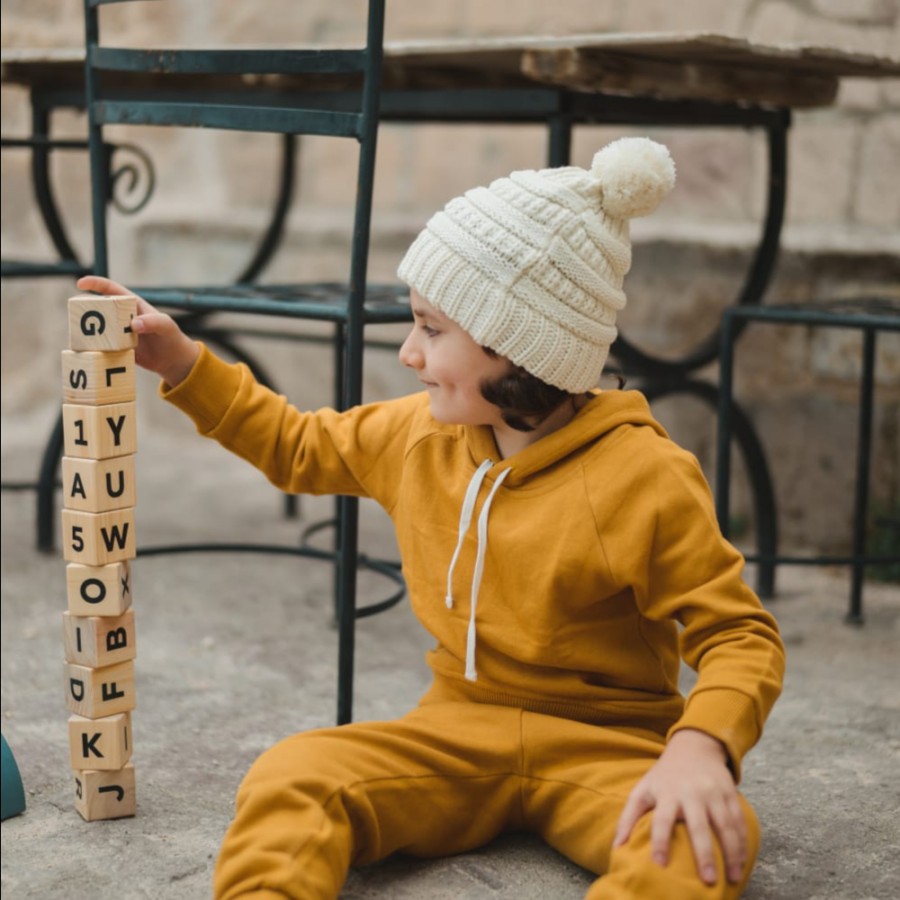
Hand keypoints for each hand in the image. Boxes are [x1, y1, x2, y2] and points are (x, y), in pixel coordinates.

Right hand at [76, 276, 198, 386]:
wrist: (172, 360)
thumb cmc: (171, 337)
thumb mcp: (166, 326)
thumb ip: (153, 322)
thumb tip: (133, 324)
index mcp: (132, 305)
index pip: (111, 289)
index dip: (95, 284)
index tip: (80, 283)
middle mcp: (121, 317)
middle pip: (99, 309)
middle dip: (86, 310)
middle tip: (78, 316)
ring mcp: (118, 333)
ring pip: (97, 329)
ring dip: (87, 332)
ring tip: (82, 337)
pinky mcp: (117, 349)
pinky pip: (103, 347)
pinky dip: (94, 349)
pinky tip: (89, 353)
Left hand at [612, 729, 746, 886]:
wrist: (693, 748)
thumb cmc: (664, 776)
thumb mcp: (643, 790)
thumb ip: (628, 817)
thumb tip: (616, 848)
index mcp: (667, 793)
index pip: (662, 819)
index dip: (659, 841)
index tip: (659, 864)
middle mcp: (691, 792)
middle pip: (699, 825)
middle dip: (705, 853)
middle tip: (709, 880)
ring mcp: (713, 792)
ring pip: (725, 825)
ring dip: (731, 853)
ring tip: (734, 879)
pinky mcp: (730, 792)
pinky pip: (739, 820)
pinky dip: (743, 842)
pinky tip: (743, 861)